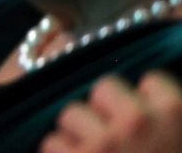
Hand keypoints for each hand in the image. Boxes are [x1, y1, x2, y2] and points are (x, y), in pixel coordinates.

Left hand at [43, 73, 181, 152]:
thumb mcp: (179, 135)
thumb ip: (162, 111)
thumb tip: (145, 88)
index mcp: (174, 111)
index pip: (149, 80)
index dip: (145, 101)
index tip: (147, 120)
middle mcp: (137, 120)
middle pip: (104, 87)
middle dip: (106, 111)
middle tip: (120, 140)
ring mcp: (104, 140)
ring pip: (72, 113)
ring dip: (80, 134)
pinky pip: (52, 142)